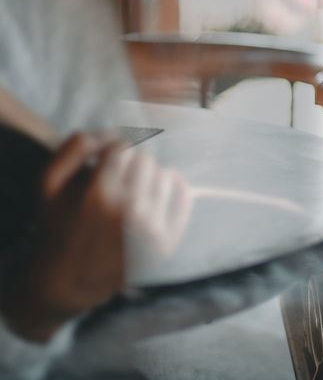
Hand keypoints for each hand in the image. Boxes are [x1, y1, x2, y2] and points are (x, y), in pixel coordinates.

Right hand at [0, 132, 191, 341]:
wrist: (70, 280)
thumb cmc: (59, 227)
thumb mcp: (48, 186)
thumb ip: (73, 149)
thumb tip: (110, 133)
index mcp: (98, 196)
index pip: (123, 147)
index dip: (113, 152)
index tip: (106, 163)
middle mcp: (129, 213)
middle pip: (146, 159)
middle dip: (130, 165)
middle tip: (117, 180)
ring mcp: (152, 230)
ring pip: (165, 174)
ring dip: (149, 178)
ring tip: (132, 192)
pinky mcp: (167, 243)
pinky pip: (184, 196)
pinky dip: (173, 189)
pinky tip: (155, 195)